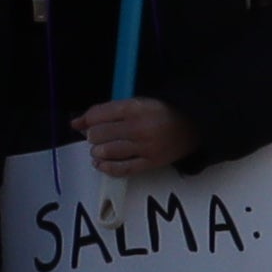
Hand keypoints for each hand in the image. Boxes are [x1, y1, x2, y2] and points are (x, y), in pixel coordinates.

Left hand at [74, 97, 197, 180]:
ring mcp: (145, 146)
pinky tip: (101, 163)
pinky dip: (107, 167)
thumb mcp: (138, 102)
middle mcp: (139, 127)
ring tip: (99, 149)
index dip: (85, 120)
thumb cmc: (162, 112)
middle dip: (92, 136)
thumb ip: (108, 110)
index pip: (98, 115)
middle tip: (95, 136)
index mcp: (135, 107)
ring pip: (107, 152)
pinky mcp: (150, 162)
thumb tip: (77, 122)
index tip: (81, 123)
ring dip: (97, 151)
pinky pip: (122, 169)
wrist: (194, 125)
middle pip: (99, 134)